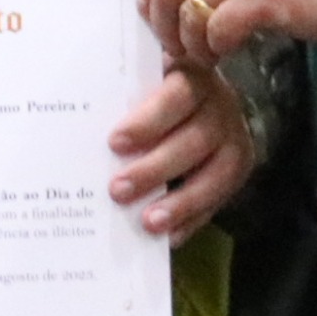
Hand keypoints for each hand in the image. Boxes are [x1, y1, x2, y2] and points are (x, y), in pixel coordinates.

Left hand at [108, 59, 254, 235]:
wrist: (212, 103)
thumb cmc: (162, 95)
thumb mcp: (148, 84)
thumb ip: (124, 98)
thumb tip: (78, 123)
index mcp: (192, 78)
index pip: (176, 96)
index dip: (148, 121)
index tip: (114, 143)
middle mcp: (220, 110)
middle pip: (193, 141)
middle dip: (155, 169)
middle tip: (117, 190)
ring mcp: (234, 143)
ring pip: (214, 176)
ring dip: (180, 202)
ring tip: (148, 222)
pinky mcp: (239, 174)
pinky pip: (218, 202)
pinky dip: (192, 221)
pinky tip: (168, 237)